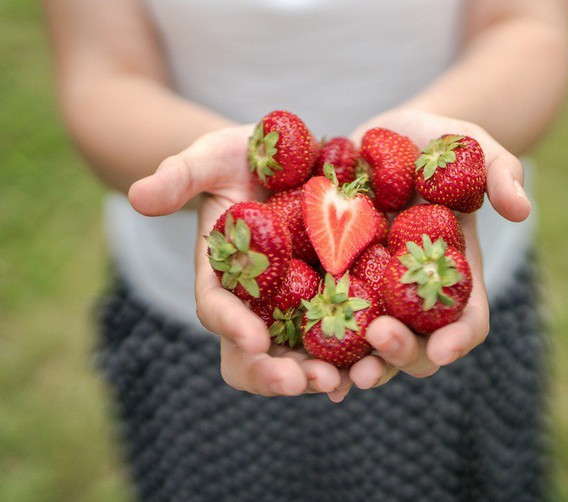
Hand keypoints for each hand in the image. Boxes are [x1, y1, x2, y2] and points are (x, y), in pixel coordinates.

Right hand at [128, 126, 351, 401]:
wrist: (289, 158)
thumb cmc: (241, 158)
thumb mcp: (210, 158)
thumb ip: (179, 176)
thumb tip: (137, 197)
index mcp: (221, 275)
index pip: (217, 308)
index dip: (231, 325)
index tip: (252, 340)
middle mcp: (256, 301)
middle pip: (256, 352)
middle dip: (274, 371)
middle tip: (301, 381)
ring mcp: (295, 304)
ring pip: (300, 353)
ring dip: (318, 373)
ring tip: (341, 382)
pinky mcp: (333, 295)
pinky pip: (342, 333)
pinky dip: (355, 353)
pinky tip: (374, 364)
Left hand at [346, 108, 530, 389]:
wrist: (377, 140)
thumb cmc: (432, 142)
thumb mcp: (468, 145)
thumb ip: (498, 170)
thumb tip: (521, 210)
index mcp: (454, 273)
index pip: (467, 318)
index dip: (459, 337)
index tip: (443, 348)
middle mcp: (413, 295)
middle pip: (417, 344)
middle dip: (403, 352)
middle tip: (380, 338)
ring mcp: (372, 292)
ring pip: (370, 348)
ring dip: (360, 366)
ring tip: (340, 374)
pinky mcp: (334, 282)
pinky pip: (327, 321)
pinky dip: (319, 346)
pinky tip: (301, 357)